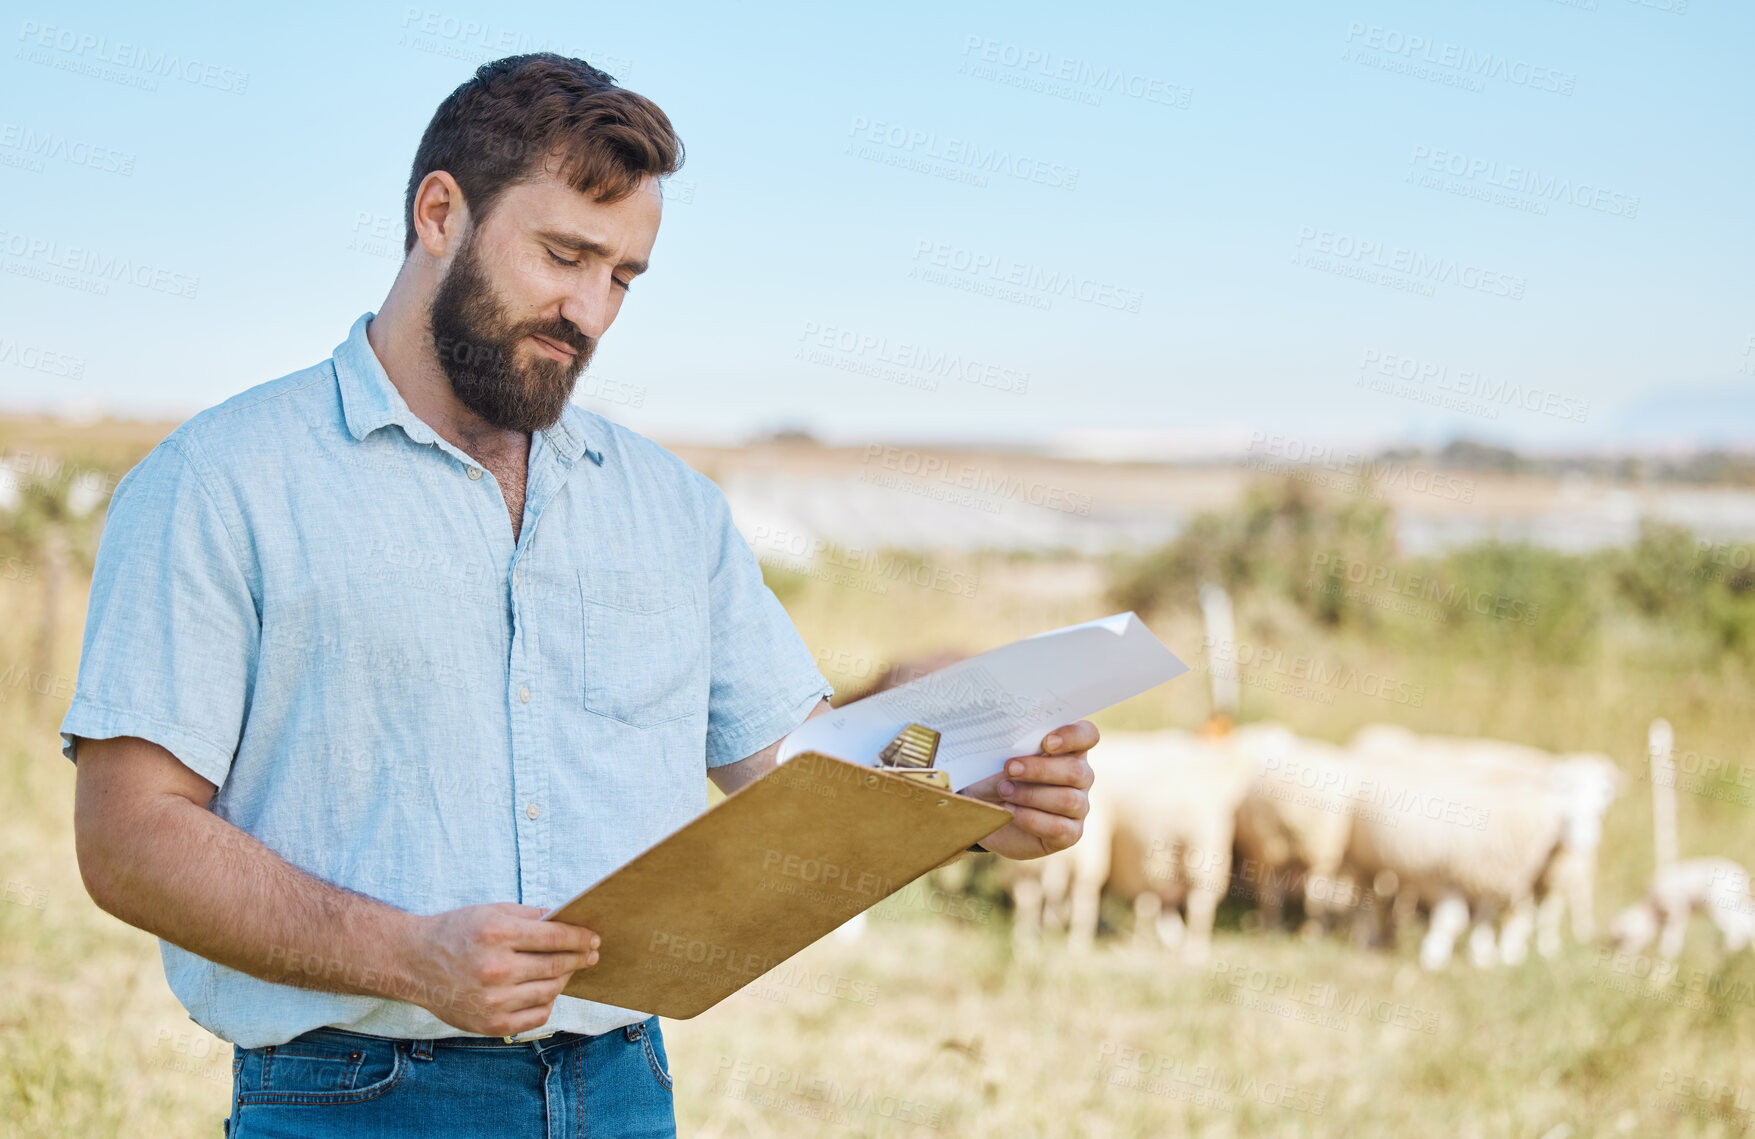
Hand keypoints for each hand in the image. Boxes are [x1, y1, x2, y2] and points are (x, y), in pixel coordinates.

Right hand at [398, 903, 599, 1036]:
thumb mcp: (492, 911)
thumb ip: (531, 916)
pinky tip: (547, 991)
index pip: (555, 938)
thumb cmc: (455, 932)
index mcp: (497, 934)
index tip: (594, 939)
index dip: (580, 938)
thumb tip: (568, 922)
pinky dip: (547, 1003)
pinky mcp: (489, 1024)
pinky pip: (536, 1016)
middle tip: (591, 955)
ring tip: (567, 970)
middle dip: (579, 958)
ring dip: (564, 979)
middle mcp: (495, 968)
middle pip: (556, 966)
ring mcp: (492, 1000)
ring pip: (550, 991)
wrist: (413, 962)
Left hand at [957, 721, 1097, 859]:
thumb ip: (1011, 756)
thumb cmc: (995, 778)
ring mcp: (1079, 806)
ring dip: (1032, 795)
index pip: (1087, 735)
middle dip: (1040, 770)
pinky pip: (1059, 828)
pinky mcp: (1070, 833)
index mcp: (1068, 749)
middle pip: (1076, 771)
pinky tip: (1011, 812)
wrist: (987, 814)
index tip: (1046, 742)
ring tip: (1005, 792)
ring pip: (1069, 800)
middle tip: (1010, 769)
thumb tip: (1014, 762)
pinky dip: (1031, 819)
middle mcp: (1080, 777)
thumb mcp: (997, 762)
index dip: (1073, 736)